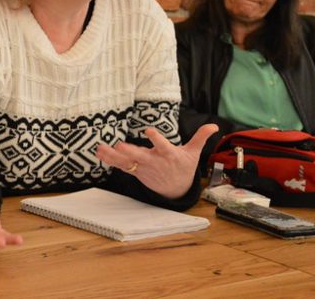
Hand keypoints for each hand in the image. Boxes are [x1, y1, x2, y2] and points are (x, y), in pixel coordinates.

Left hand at [95, 124, 218, 198]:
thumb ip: (201, 137)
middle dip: (130, 152)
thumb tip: (215, 125)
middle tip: (120, 146)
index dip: (156, 139)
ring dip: (113, 156)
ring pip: (127, 162)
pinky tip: (99, 153)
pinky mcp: (136, 171)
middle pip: (141, 156)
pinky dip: (110, 160)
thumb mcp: (194, 153)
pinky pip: (121, 166)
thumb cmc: (184, 167)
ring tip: (100, 149)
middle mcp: (154, 162)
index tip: (149, 131)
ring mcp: (143, 168)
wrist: (176, 189)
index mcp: (168, 155)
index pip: (162, 146)